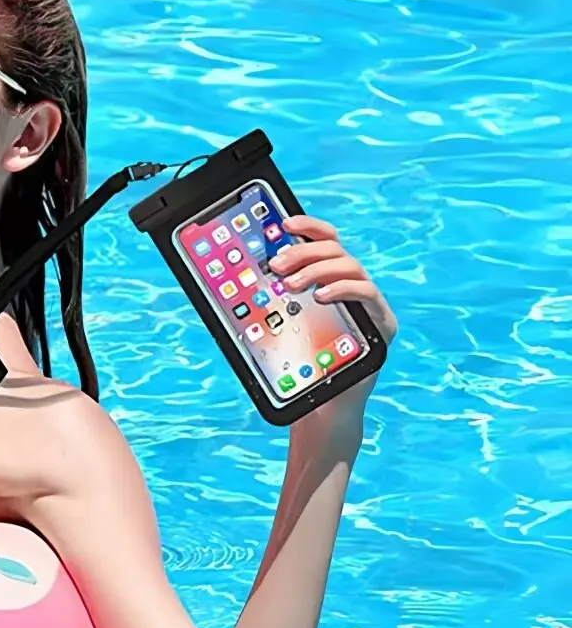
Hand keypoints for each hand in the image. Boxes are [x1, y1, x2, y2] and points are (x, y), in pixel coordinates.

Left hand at [269, 214, 396, 430]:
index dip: (309, 227)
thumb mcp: (284, 324)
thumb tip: (245, 277)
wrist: (325, 404)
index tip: (284, 223)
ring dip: (317, 269)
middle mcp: (354, 284)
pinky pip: (367, 293)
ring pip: (350, 265)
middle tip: (277, 265)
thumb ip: (275, 300)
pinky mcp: (382, 323)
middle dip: (304, 252)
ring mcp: (370, 303)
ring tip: (292, 284)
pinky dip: (342, 289)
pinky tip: (320, 296)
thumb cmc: (303, 361)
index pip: (326, 241)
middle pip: (335, 250)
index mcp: (331, 279)